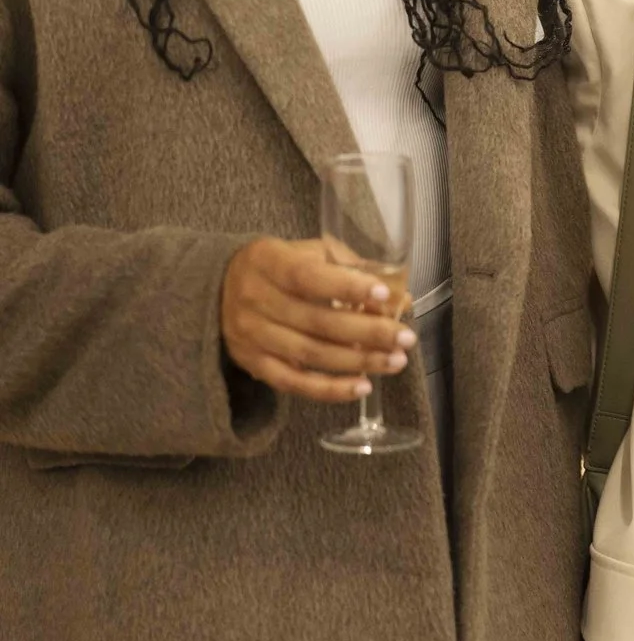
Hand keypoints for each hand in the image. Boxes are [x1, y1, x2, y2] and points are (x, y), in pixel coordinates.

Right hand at [219, 237, 412, 403]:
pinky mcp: (252, 363)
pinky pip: (293, 382)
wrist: (219, 288)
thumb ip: (353, 269)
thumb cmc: (282, 265)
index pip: (309, 277)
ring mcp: (251, 336)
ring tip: (395, 362)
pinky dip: (329, 388)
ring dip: (357, 362)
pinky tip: (362, 387)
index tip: (385, 296)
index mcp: (269, 262)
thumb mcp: (311, 252)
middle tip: (406, 339)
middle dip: (368, 333)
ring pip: (309, 354)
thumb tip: (400, 298)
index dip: (347, 287)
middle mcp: (255, 300)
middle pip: (316, 321)